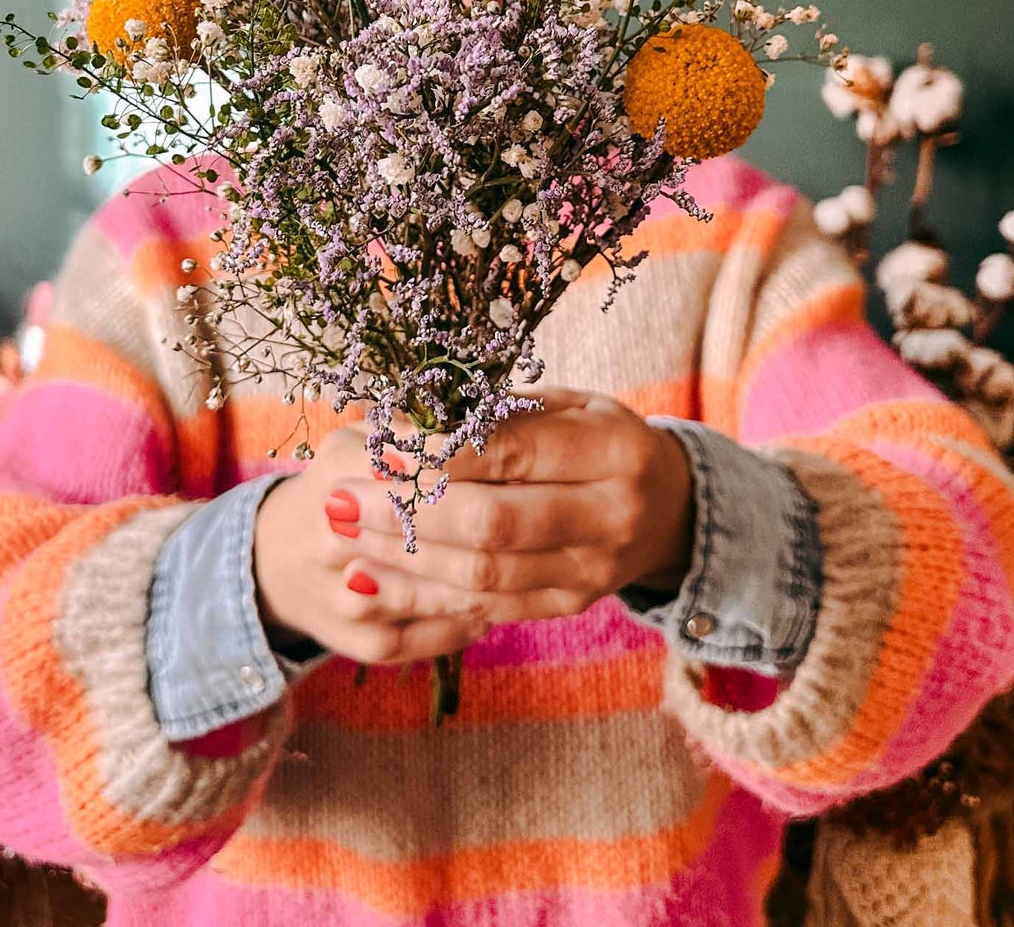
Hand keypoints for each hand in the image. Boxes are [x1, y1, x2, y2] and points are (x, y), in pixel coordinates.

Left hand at [252, 389, 692, 664]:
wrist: (670, 510)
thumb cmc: (602, 440)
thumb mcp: (573, 405)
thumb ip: (505, 413)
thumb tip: (414, 418)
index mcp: (614, 452)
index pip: (516, 454)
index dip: (443, 455)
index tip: (382, 448)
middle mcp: (612, 518)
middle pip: (496, 525)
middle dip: (410, 514)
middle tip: (343, 497)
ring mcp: (591, 572)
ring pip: (484, 576)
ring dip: (404, 558)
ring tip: (344, 532)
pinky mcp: (569, 606)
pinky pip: (488, 608)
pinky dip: (425, 593)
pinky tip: (374, 574)